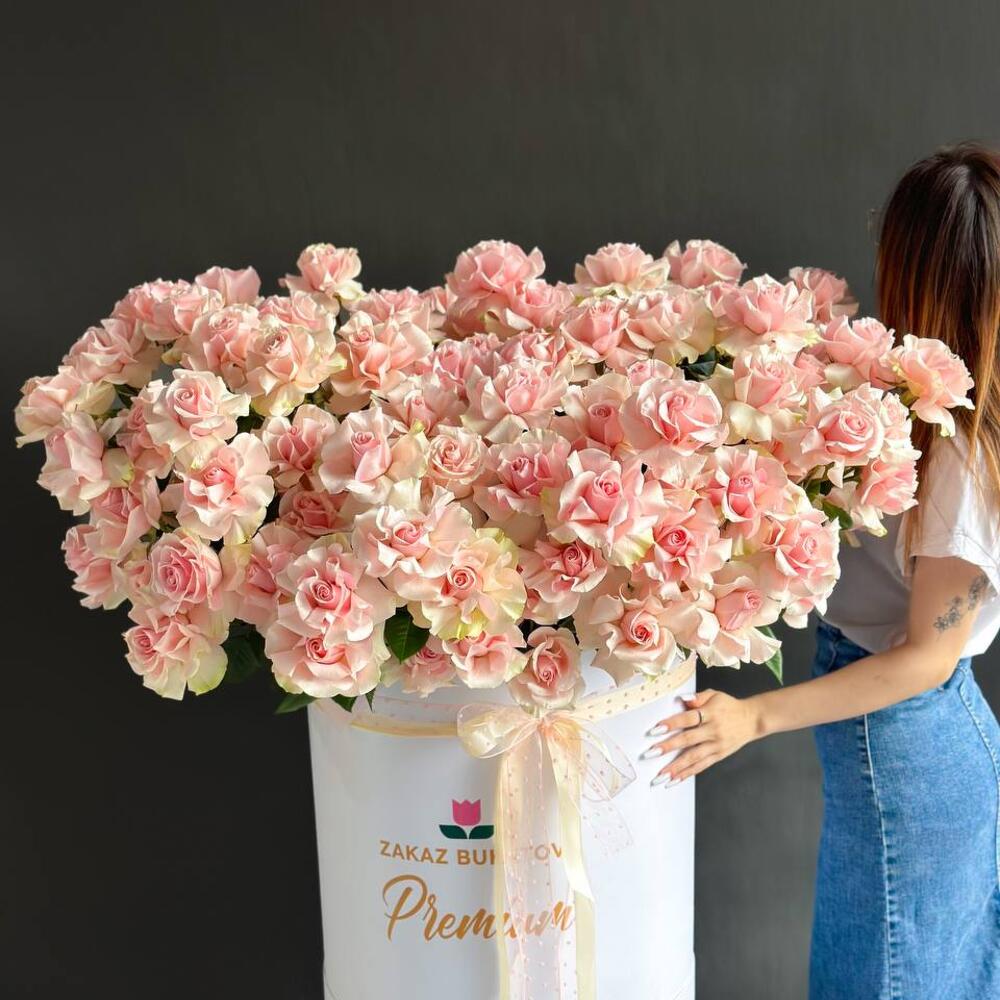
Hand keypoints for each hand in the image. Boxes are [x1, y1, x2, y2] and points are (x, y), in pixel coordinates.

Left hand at [641, 688, 760, 785]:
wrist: (753, 719)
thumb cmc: (729, 705)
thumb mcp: (714, 694)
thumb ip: (697, 697)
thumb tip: (681, 699)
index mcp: (710, 713)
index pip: (688, 719)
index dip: (672, 724)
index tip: (655, 730)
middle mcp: (713, 731)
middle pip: (688, 740)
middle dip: (668, 747)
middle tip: (651, 753)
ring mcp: (716, 745)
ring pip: (694, 758)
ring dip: (676, 767)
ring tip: (660, 775)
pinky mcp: (719, 755)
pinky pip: (702, 766)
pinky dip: (688, 773)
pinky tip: (675, 779)